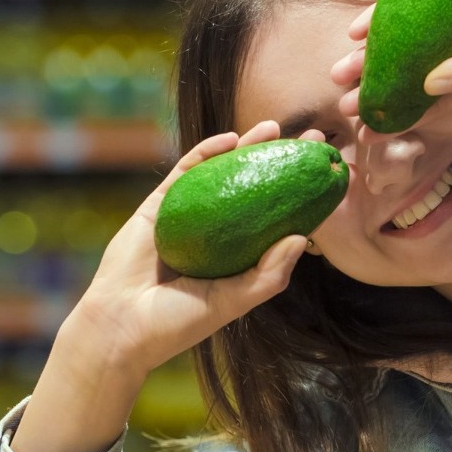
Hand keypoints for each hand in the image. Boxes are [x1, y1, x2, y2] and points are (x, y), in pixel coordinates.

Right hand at [67, 120, 322, 380]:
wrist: (122, 324)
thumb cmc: (180, 322)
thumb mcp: (234, 301)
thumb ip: (268, 274)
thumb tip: (302, 238)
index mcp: (240, 256)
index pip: (278, 217)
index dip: (302, 193)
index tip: (329, 172)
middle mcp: (219, 232)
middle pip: (256, 187)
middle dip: (282, 160)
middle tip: (313, 138)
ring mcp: (189, 216)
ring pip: (223, 173)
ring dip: (247, 147)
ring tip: (274, 127)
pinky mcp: (159, 206)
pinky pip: (186, 173)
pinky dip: (206, 153)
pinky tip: (228, 139)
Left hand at [333, 0, 451, 140]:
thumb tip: (429, 89)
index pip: (437, 101)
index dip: (405, 118)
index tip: (372, 132)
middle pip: (412, 75)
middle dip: (378, 92)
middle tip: (344, 107)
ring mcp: (448, 15)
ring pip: (402, 43)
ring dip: (370, 60)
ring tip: (338, 72)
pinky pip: (402, 4)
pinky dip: (378, 18)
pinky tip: (355, 32)